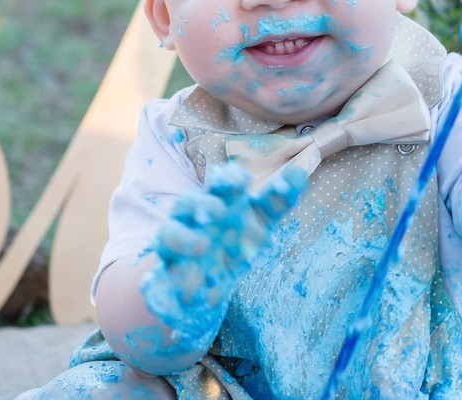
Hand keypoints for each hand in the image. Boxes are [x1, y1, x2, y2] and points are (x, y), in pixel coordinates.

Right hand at [141, 164, 305, 346]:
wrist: (205, 285)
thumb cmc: (234, 242)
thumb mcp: (260, 222)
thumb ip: (279, 200)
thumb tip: (301, 173)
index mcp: (218, 201)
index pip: (220, 183)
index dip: (229, 179)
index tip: (245, 180)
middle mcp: (193, 218)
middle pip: (190, 202)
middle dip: (202, 203)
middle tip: (219, 211)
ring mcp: (177, 243)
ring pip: (170, 232)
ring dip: (183, 238)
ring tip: (202, 245)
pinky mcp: (165, 271)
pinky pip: (160, 274)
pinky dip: (168, 281)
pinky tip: (184, 288)